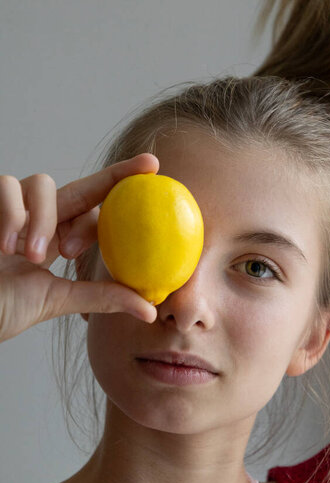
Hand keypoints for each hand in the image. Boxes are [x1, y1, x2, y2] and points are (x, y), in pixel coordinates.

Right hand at [0, 154, 158, 342]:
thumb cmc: (0, 306)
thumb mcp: (56, 300)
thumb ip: (100, 298)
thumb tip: (150, 311)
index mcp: (57, 241)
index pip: (94, 211)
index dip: (121, 192)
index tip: (155, 169)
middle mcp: (38, 220)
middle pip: (82, 187)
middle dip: (115, 175)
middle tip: (149, 166)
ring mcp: (11, 210)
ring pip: (43, 184)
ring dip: (44, 218)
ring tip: (34, 255)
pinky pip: (7, 186)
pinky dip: (12, 213)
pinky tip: (7, 245)